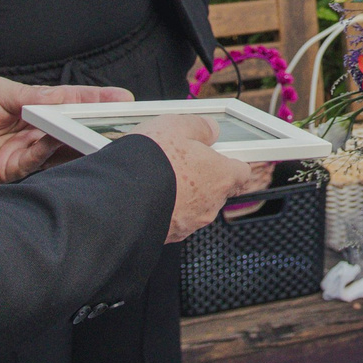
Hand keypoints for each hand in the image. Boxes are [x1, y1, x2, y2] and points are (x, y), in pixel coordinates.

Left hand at [0, 79, 131, 185]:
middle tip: (120, 124)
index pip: (71, 105)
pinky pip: (33, 165)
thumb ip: (36, 99)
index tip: (125, 99)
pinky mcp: (6, 171)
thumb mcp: (0, 91)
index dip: (97, 103)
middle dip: (95, 127)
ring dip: (74, 142)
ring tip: (94, 132)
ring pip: (58, 150)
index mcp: (32, 107)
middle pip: (71, 131)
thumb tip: (69, 99)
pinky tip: (54, 141)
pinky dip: (45, 153)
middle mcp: (31, 131)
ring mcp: (20, 152)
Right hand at [130, 115, 259, 241]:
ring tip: (160, 177)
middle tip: (181, 161)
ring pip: (194, 205)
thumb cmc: (153, 162)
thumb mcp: (176, 126)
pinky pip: (174, 218)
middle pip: (216, 189)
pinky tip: (150, 195)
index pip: (242, 171)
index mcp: (221, 176)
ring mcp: (191, 223)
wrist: (121, 199)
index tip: (221, 154)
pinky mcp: (170, 235)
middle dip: (202, 176)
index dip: (231, 160)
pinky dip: (167, 208)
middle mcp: (211, 204)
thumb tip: (210, 129)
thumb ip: (199, 126)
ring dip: (183, 193)